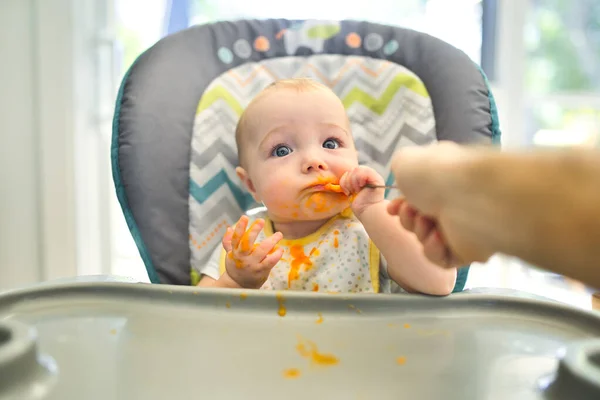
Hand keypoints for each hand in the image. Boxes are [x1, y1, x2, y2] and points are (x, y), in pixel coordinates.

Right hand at [222, 215, 283, 288]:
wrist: (238, 286)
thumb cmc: (236, 267)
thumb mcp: (230, 254)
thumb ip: (229, 242)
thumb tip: (229, 228)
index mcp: (235, 251)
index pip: (236, 238)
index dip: (240, 227)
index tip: (245, 217)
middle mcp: (242, 257)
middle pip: (247, 242)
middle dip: (254, 231)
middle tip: (261, 220)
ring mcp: (252, 264)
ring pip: (261, 251)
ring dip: (271, 241)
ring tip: (278, 234)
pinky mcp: (261, 271)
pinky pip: (269, 262)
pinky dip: (276, 255)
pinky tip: (280, 249)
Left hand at [339, 166, 385, 216]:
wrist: (368, 213)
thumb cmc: (360, 205)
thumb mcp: (352, 191)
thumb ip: (350, 181)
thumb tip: (345, 175)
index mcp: (363, 178)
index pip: (351, 171)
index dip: (346, 180)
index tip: (348, 191)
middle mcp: (370, 176)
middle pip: (353, 169)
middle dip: (349, 181)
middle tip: (352, 191)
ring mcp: (374, 176)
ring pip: (357, 169)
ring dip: (353, 181)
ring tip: (357, 191)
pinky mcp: (377, 179)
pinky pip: (364, 172)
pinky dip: (359, 179)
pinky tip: (361, 188)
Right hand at [388, 142, 494, 265]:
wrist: (468, 197)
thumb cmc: (437, 174)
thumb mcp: (405, 160)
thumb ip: (400, 167)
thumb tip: (403, 177)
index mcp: (443, 178)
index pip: (418, 196)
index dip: (400, 204)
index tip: (392, 208)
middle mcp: (454, 200)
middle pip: (418, 219)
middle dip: (407, 218)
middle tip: (410, 211)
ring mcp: (462, 225)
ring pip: (427, 238)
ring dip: (419, 231)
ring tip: (426, 221)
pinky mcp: (468, 249)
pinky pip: (441, 258)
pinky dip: (433, 249)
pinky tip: (437, 237)